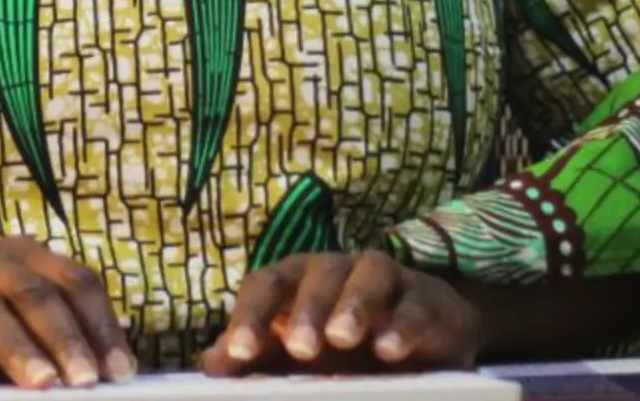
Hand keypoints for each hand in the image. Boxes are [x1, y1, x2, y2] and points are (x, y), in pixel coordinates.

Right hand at [0, 238, 134, 389]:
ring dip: (16, 347)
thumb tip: (100, 384)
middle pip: (32, 290)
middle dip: (64, 338)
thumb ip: (47, 353)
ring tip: (41, 383)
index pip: (72, 280)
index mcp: (17, 258)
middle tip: (86, 380)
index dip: (100, 324)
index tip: (121, 372)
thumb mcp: (7, 339)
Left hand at [203, 252, 479, 374]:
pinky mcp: (428, 300)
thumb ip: (257, 357)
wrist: (422, 340)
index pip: (265, 285)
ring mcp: (385, 280)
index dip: (250, 315)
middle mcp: (337, 270)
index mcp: (296, 281)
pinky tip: (390, 350)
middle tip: (300, 347)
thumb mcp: (296, 358)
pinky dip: (404, 325)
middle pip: (316, 273)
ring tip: (344, 339)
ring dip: (354, 304)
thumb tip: (211, 368)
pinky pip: (415, 304)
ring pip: (368, 273)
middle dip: (307, 309)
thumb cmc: (344, 348)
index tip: (240, 353)